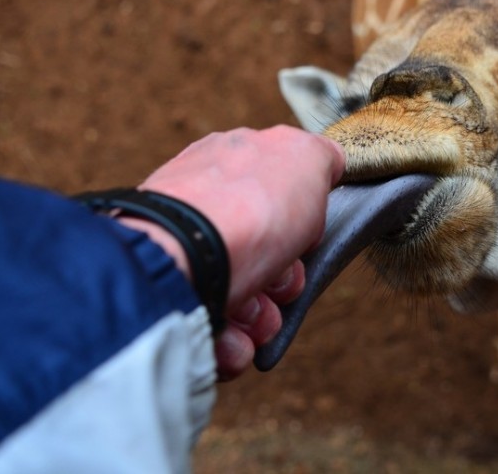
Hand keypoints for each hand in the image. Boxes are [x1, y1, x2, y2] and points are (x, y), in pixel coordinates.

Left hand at [118, 125, 343, 378]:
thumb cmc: (246, 208)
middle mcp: (204, 206)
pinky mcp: (170, 299)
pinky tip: (229, 334)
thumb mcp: (306, 159)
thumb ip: (320, 157)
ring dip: (262, 319)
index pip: (280, 197)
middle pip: (267, 255)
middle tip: (280, 284)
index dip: (303, 225)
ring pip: (247, 300)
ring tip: (250, 315)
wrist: (180, 259)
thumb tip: (328, 162)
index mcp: (230, 163)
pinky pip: (217, 330)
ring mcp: (185, 253)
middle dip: (284, 282)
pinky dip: (231, 340)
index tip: (307, 238)